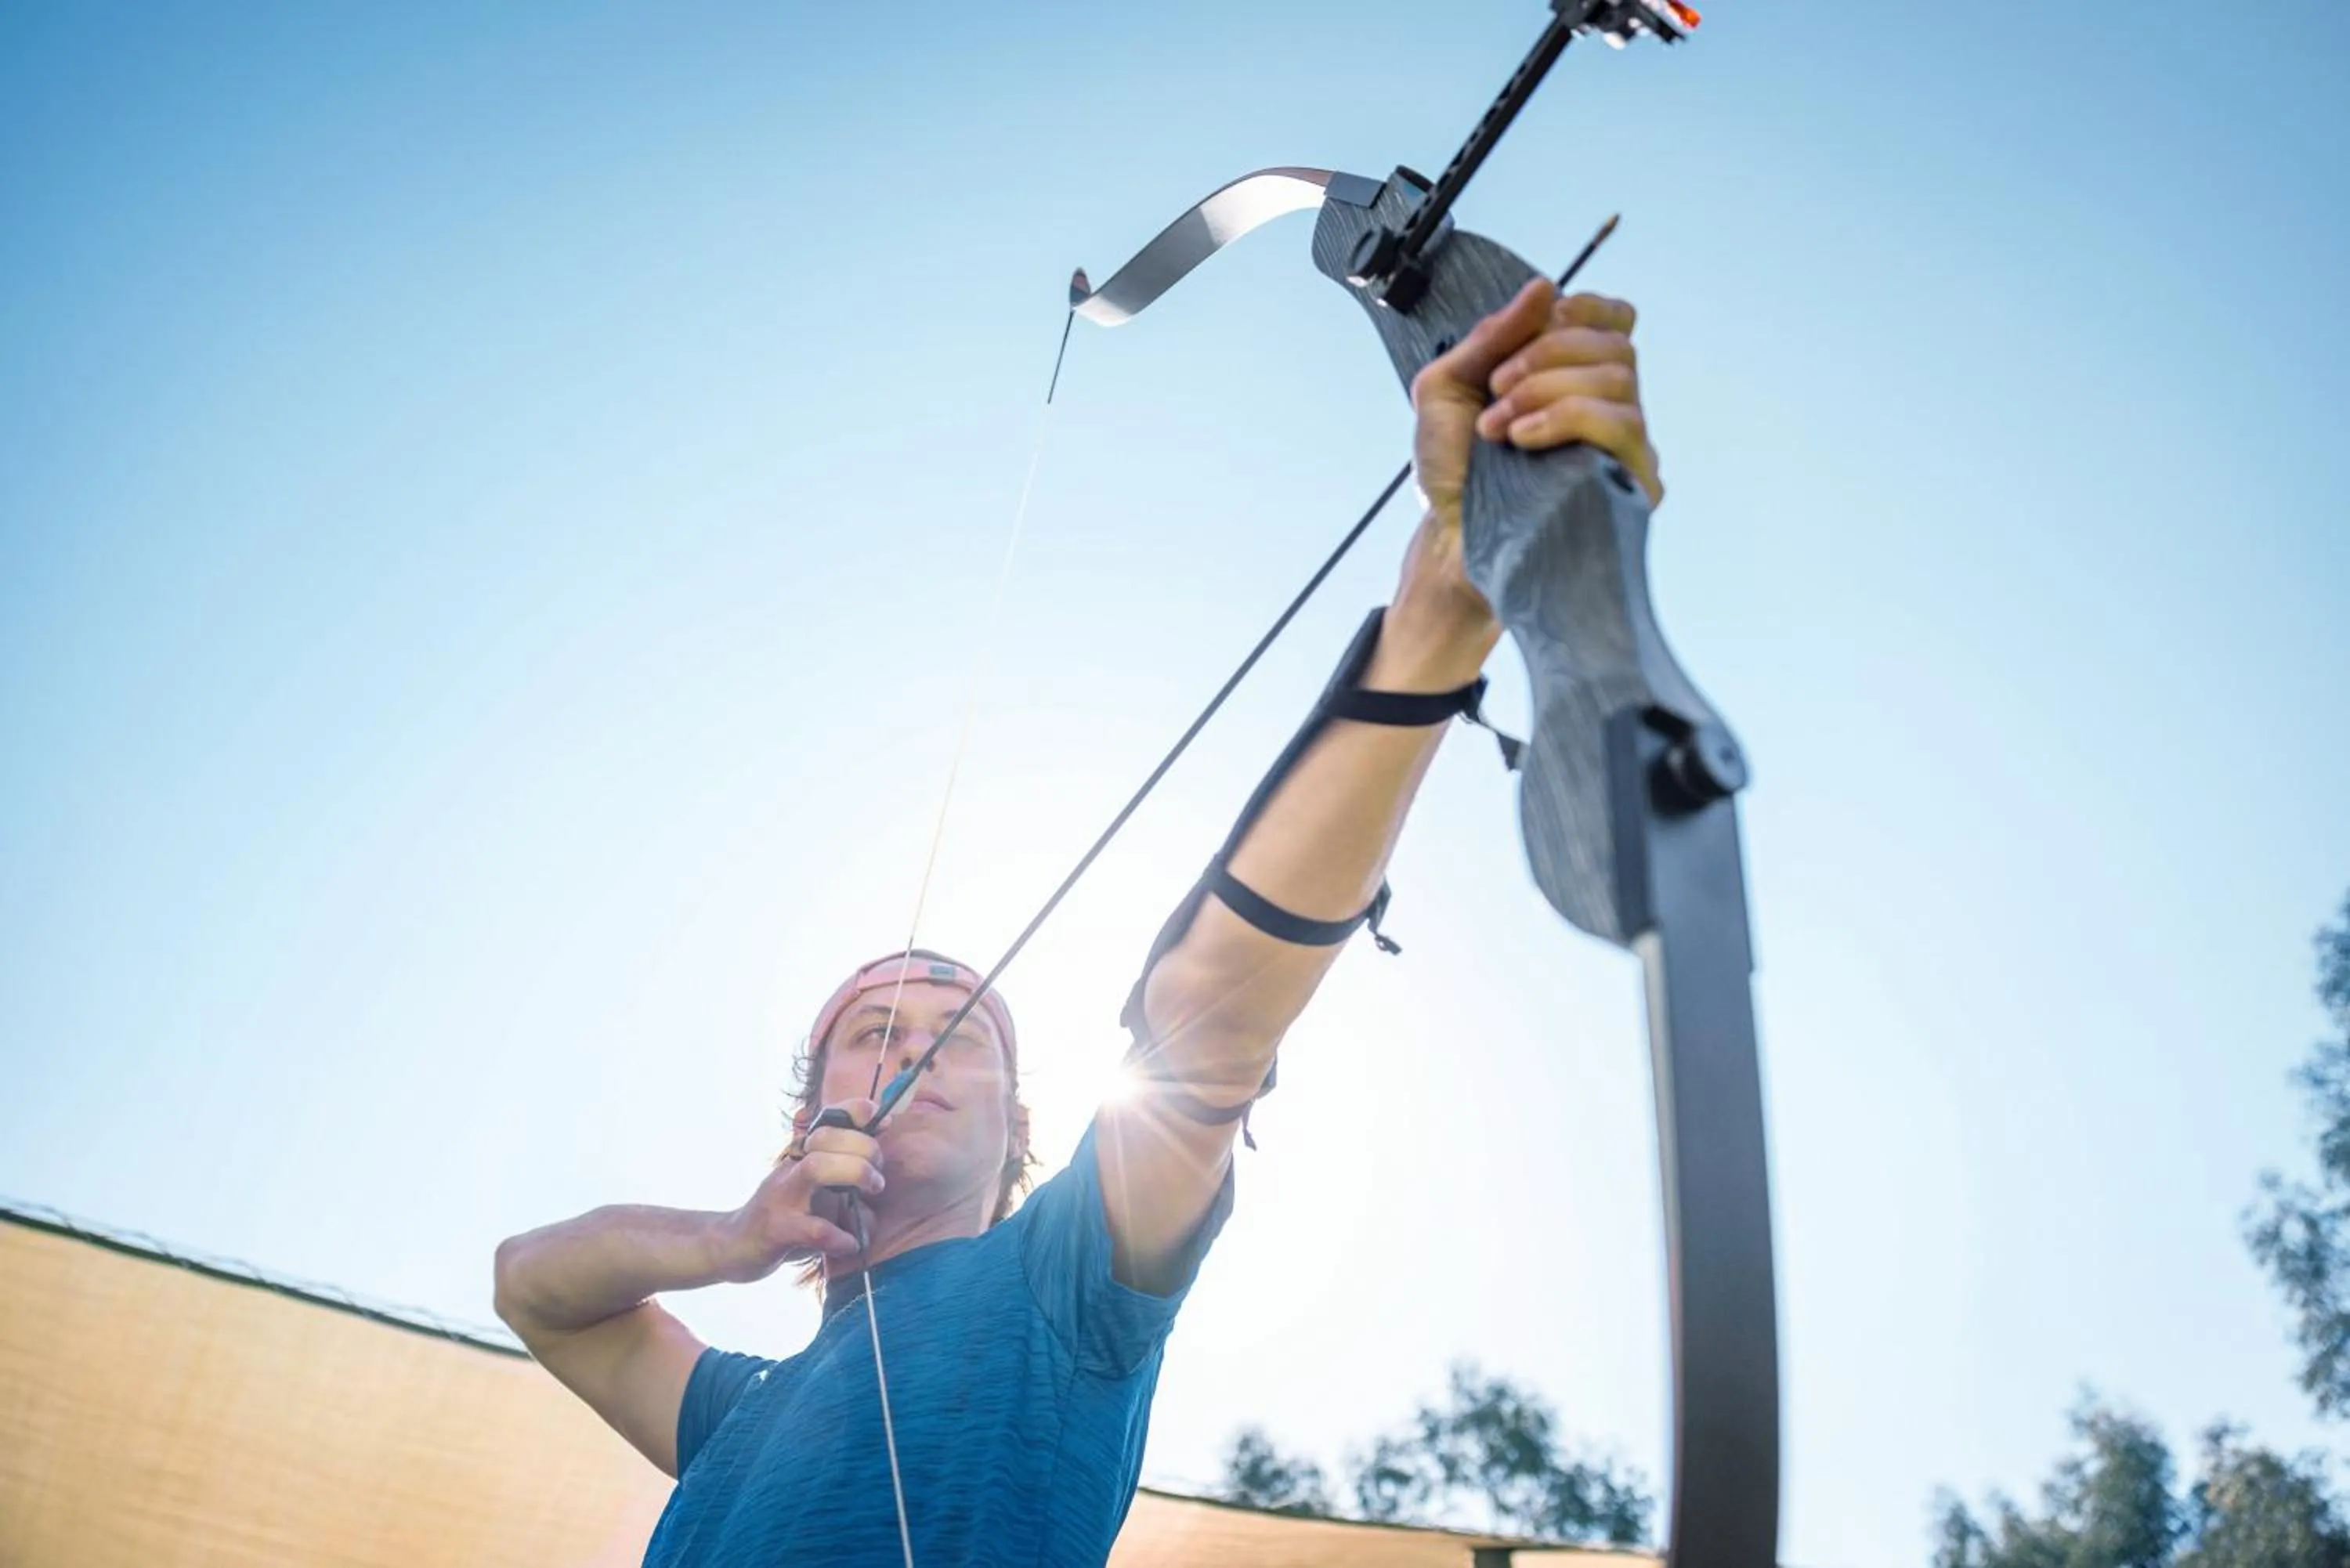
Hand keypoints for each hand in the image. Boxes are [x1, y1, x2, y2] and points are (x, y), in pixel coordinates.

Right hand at [718, 1098, 883, 1281]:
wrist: (733, 1247)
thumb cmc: (784, 1215)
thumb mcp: (811, 1184)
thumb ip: (843, 1165)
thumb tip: (882, 1135)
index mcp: (800, 1156)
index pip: (827, 1119)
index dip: (855, 1111)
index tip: (880, 1116)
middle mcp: (790, 1169)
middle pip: (826, 1137)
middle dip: (863, 1148)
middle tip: (878, 1177)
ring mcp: (782, 1197)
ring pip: (817, 1168)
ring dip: (854, 1173)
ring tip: (872, 1191)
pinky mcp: (777, 1230)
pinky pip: (815, 1229)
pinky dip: (841, 1237)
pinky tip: (851, 1243)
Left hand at [1398, 280, 1659, 653]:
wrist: (1450, 538)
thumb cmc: (1451, 471)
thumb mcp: (1446, 387)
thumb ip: (1490, 336)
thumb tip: (1544, 287)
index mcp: (1573, 376)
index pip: (1613, 319)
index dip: (1580, 310)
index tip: (1536, 326)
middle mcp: (1607, 406)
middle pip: (1615, 343)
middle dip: (1547, 353)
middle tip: (1496, 389)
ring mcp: (1623, 446)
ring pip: (1619, 379)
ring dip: (1547, 388)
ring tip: (1499, 426)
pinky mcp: (1632, 482)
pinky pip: (1622, 426)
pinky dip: (1567, 417)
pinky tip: (1524, 439)